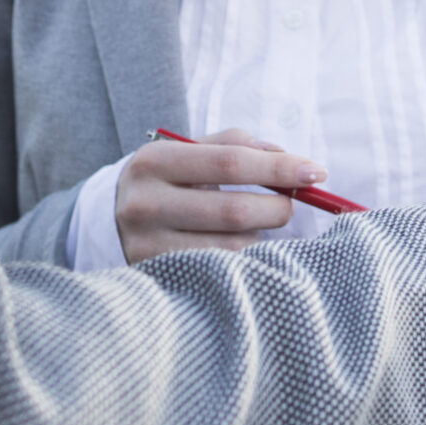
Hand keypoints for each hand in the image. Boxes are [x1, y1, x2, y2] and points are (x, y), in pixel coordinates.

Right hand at [114, 129, 325, 261]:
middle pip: (234, 211)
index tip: (316, 172)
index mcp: (154, 161)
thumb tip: (286, 156)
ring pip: (232, 248)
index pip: (230, 162)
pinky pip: (220, 273)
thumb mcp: (187, 153)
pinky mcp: (157, 279)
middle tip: (289, 204)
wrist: (109, 221)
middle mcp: (145, 205)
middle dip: (277, 207)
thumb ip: (235, 145)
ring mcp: (148, 247)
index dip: (279, 167)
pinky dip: (244, 260)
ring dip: (260, 237)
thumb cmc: (167, 181)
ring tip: (252, 226)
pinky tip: (240, 248)